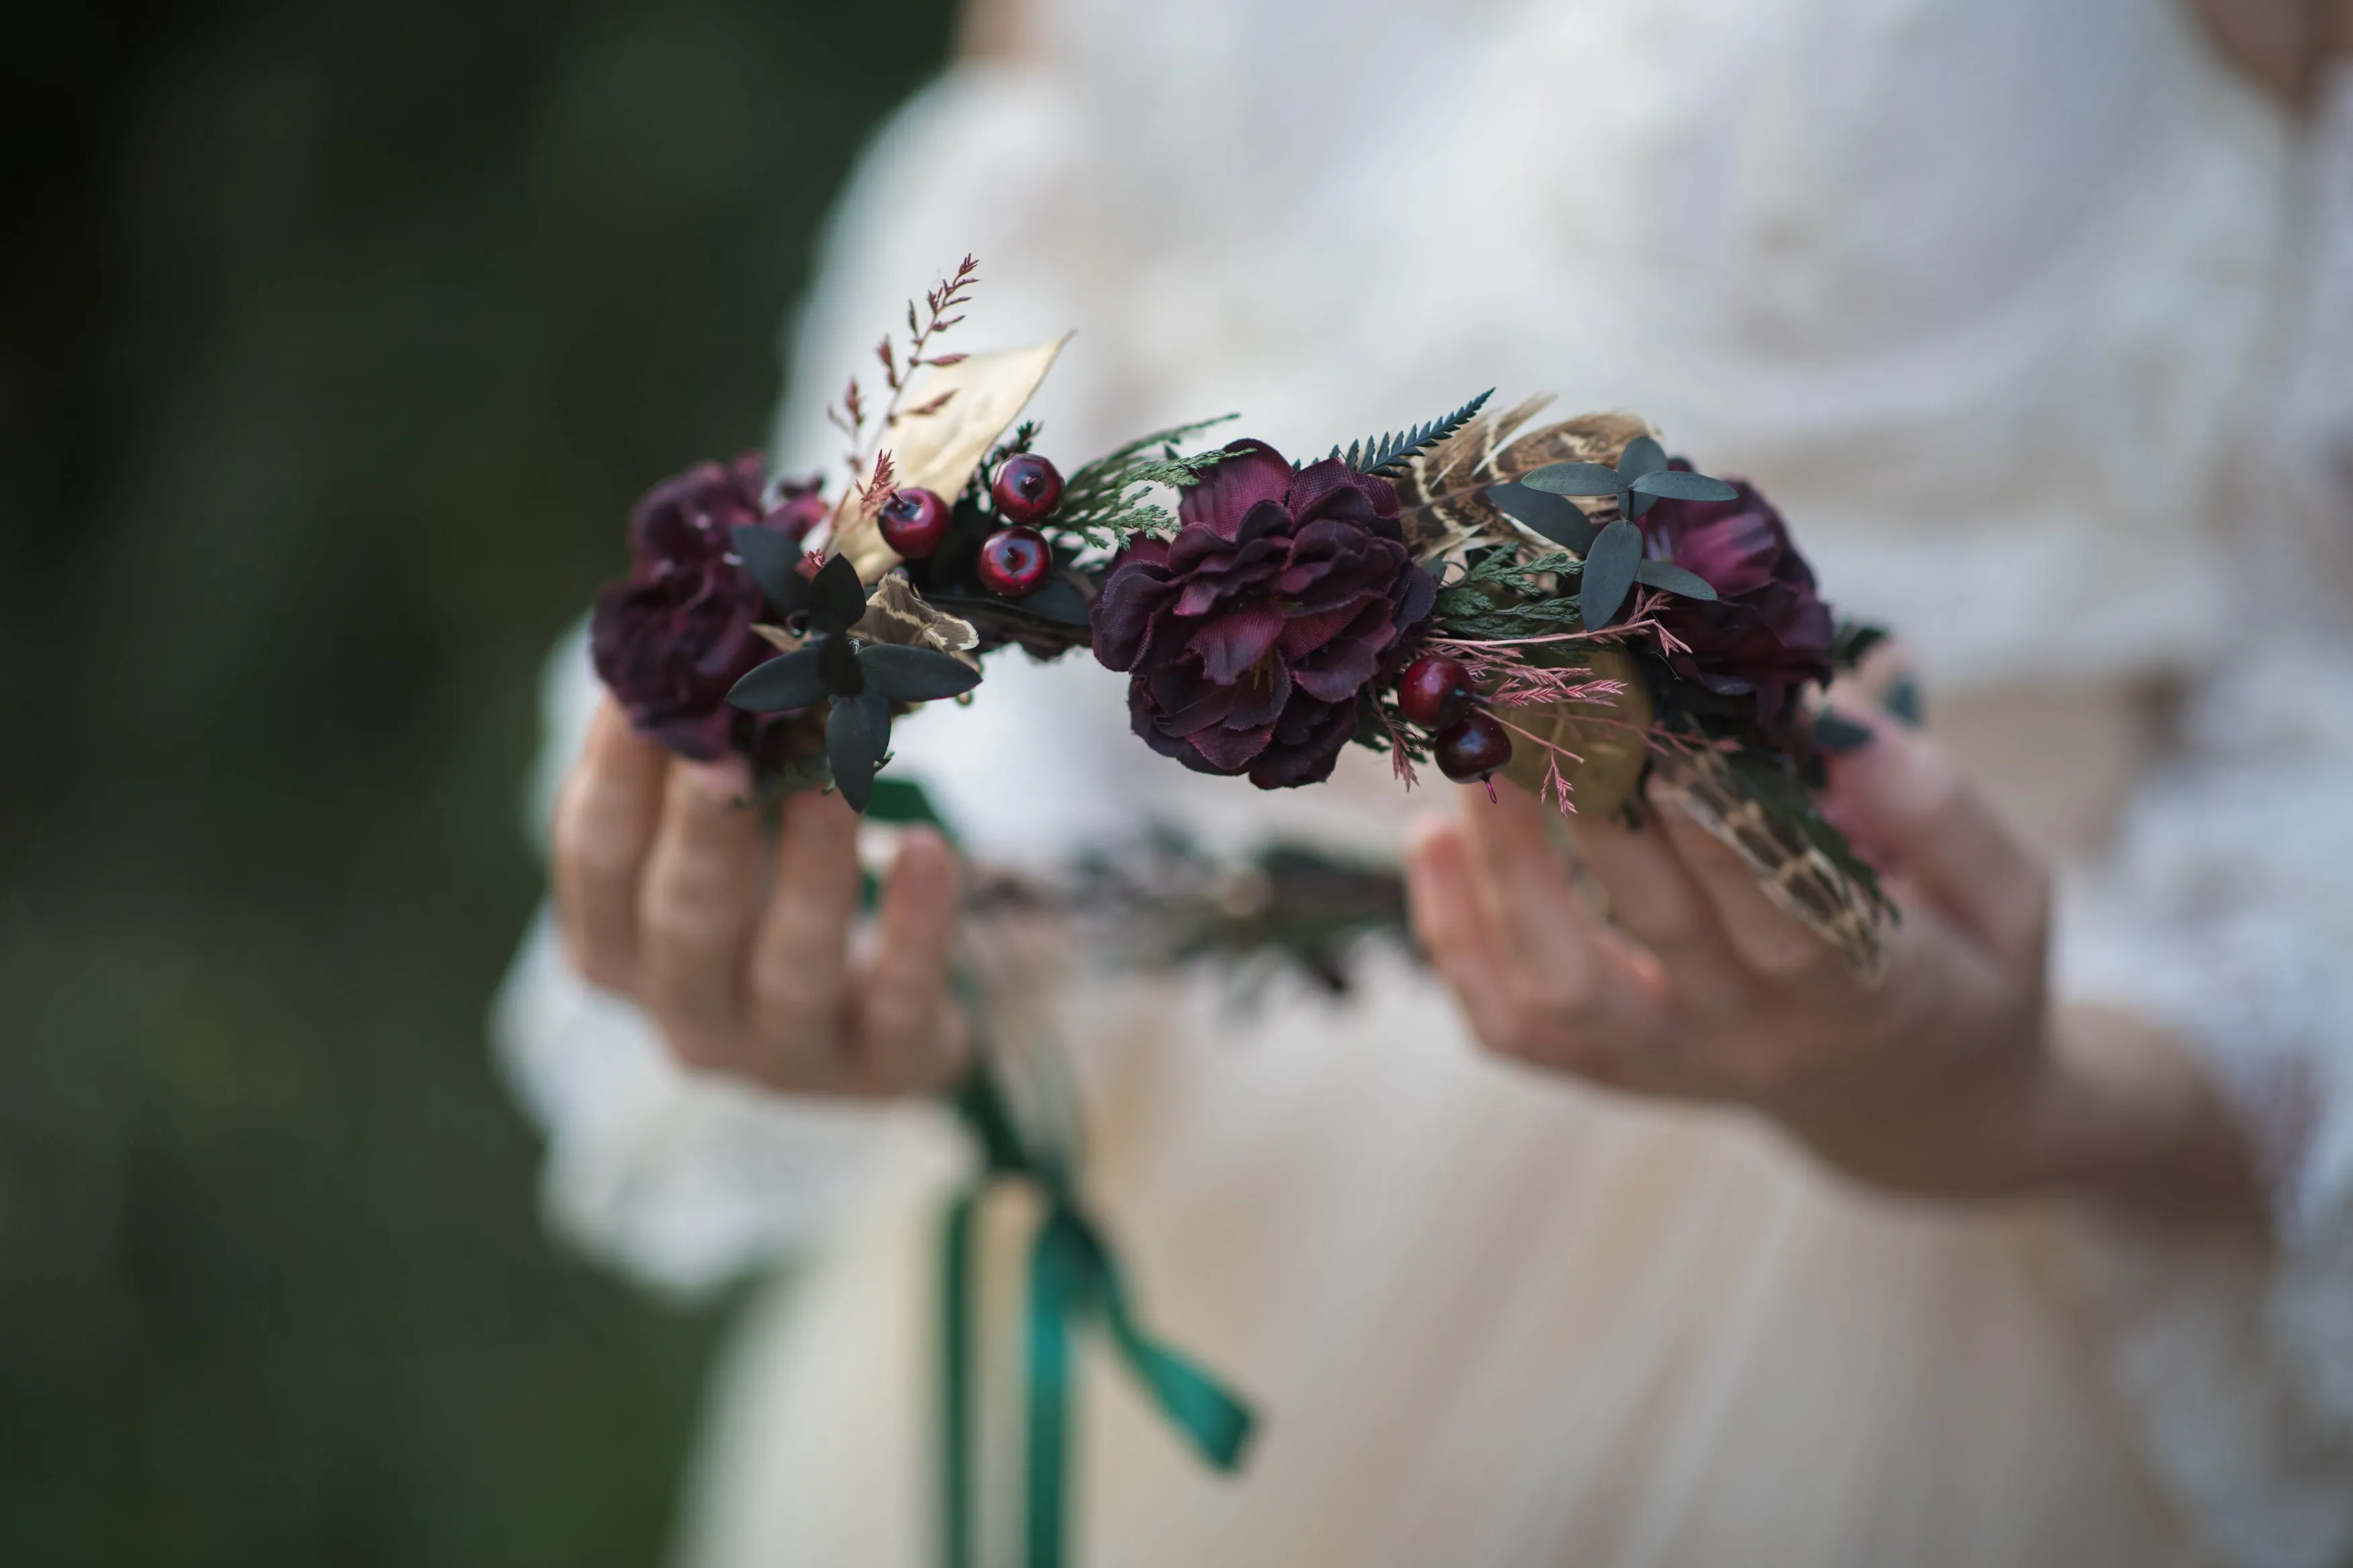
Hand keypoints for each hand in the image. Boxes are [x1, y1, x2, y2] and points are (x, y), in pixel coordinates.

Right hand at [548, 697, 967, 1095]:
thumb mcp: (726, 831)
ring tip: (840, 787)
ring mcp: (784, 1055)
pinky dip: (915, 927)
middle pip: (683, 922)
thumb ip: (708, 745)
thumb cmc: (773, 901)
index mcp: (618, 945)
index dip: (615, 773)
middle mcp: (686, 1012)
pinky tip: (927, 851)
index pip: (596, 857)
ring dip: (811, 871)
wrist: (879, 1024)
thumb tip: (715, 604)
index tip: (642, 686)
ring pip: (790, 968)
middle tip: (724, 750)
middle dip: (703, 831)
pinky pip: (900, 1000)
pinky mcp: (884, 1067)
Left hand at [1406, 699, 2259, 1213]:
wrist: (1918, 1108)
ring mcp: (1671, 1068)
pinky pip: (1511, 1028)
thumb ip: (1937, 807)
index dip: (1723, 843)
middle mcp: (1755, 1044)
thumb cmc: (1965, 969)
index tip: (1668, 742)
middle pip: (1655, 937)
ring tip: (1473, 760)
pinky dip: (1455, 939)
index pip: (1787, 928)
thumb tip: (1834, 711)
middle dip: (1594, 813)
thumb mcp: (2007, 897)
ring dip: (1502, 874)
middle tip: (1546, 698)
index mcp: (1870, 998)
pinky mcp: (1610, 1073)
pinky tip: (1430, 837)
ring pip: (1560, 992)